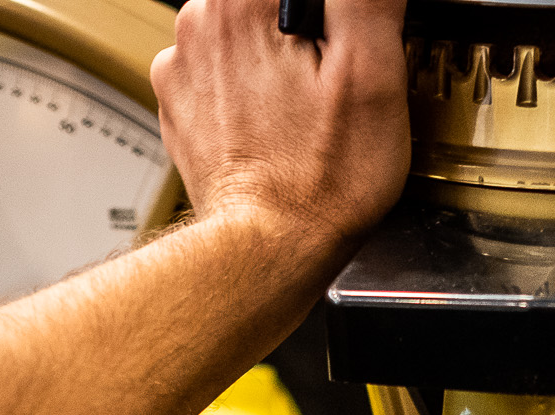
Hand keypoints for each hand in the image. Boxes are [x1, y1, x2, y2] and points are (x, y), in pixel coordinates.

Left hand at [151, 0, 410, 255]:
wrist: (269, 250)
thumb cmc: (319, 181)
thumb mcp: (372, 75)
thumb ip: (368, 2)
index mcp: (241, 3)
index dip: (333, 16)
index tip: (345, 42)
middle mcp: (199, 26)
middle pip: (270, 2)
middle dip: (305, 32)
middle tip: (330, 83)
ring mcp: (182, 69)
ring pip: (247, 37)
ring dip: (277, 60)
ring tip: (306, 112)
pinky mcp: (181, 106)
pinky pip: (225, 78)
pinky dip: (252, 94)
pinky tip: (278, 127)